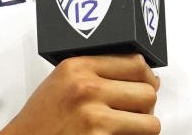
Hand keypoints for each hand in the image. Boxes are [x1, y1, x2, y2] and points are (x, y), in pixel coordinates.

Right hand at [0, 53, 160, 134]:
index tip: (148, 83)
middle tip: (136, 111)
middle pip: (147, 91)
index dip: (147, 76)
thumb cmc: (41, 118)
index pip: (135, 63)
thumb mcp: (62, 80)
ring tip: (128, 128)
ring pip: (150, 121)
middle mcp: (87, 89)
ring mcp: (94, 118)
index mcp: (78, 67)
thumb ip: (97, 71)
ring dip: (143, 127)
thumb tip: (146, 76)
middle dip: (146, 104)